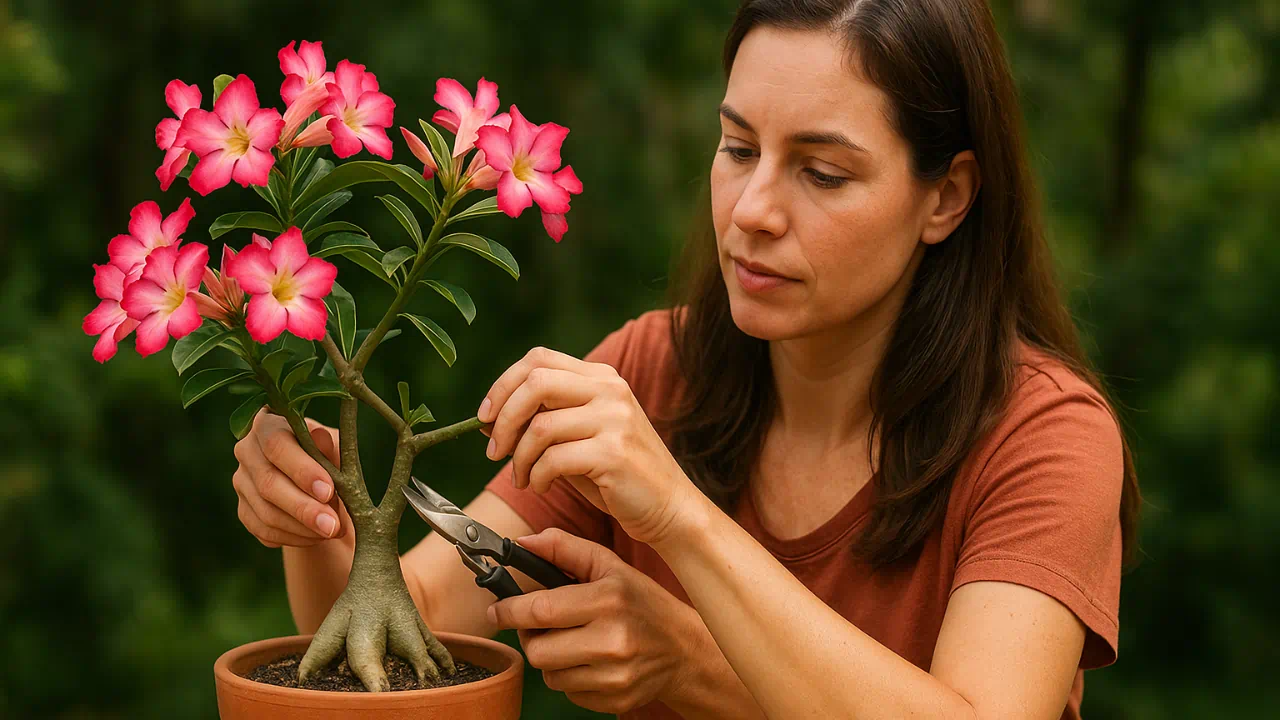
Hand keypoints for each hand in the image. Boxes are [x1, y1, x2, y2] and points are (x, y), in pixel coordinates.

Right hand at [231, 409, 348, 546]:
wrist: (317, 482)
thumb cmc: (329, 455)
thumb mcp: (335, 446)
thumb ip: (328, 445)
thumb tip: (321, 439)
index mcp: (268, 424)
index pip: (276, 444)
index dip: (301, 470)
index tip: (328, 491)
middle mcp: (247, 451)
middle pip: (268, 483)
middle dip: (304, 508)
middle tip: (332, 525)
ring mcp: (242, 482)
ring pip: (266, 512)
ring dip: (302, 527)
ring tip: (332, 531)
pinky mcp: (244, 510)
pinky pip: (265, 531)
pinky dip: (294, 537)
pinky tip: (317, 537)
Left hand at [478, 346, 696, 544]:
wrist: (668, 506)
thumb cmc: (616, 474)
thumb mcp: (578, 438)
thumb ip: (541, 421)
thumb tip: (487, 420)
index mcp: (601, 378)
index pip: (538, 359)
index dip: (503, 385)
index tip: (485, 417)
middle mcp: (610, 390)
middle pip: (535, 382)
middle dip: (503, 418)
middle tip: (494, 451)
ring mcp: (615, 419)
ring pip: (540, 426)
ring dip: (518, 458)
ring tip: (522, 478)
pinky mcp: (614, 453)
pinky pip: (554, 459)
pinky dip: (536, 476)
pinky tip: (541, 486)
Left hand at [488, 528, 699, 714]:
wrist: (683, 648)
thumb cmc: (641, 602)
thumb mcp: (609, 566)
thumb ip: (564, 549)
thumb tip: (520, 544)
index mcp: (608, 599)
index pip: (541, 610)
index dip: (510, 611)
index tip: (497, 610)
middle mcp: (612, 640)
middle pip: (538, 650)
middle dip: (531, 637)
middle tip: (542, 625)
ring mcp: (615, 675)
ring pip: (549, 676)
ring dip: (551, 658)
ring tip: (571, 641)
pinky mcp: (616, 699)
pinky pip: (569, 692)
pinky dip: (570, 677)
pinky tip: (589, 661)